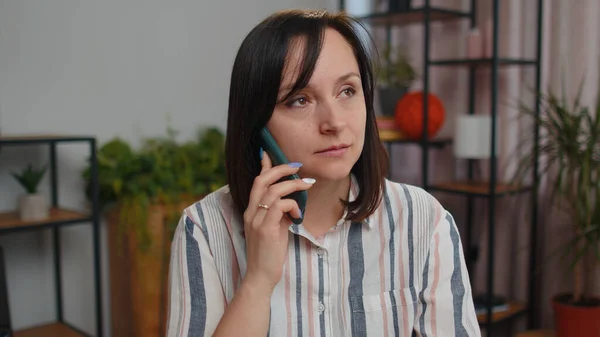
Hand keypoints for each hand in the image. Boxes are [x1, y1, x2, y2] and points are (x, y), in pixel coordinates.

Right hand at [242, 151, 314, 292]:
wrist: (261, 276)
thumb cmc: (269, 253)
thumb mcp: (274, 228)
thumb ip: (279, 213)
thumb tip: (291, 201)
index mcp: (251, 211)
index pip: (256, 182)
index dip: (264, 166)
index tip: (269, 153)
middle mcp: (251, 212)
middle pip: (263, 180)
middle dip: (281, 169)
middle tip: (297, 167)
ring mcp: (257, 220)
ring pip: (274, 190)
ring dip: (293, 185)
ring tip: (307, 186)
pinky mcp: (266, 229)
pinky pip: (280, 206)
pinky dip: (292, 205)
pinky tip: (298, 215)